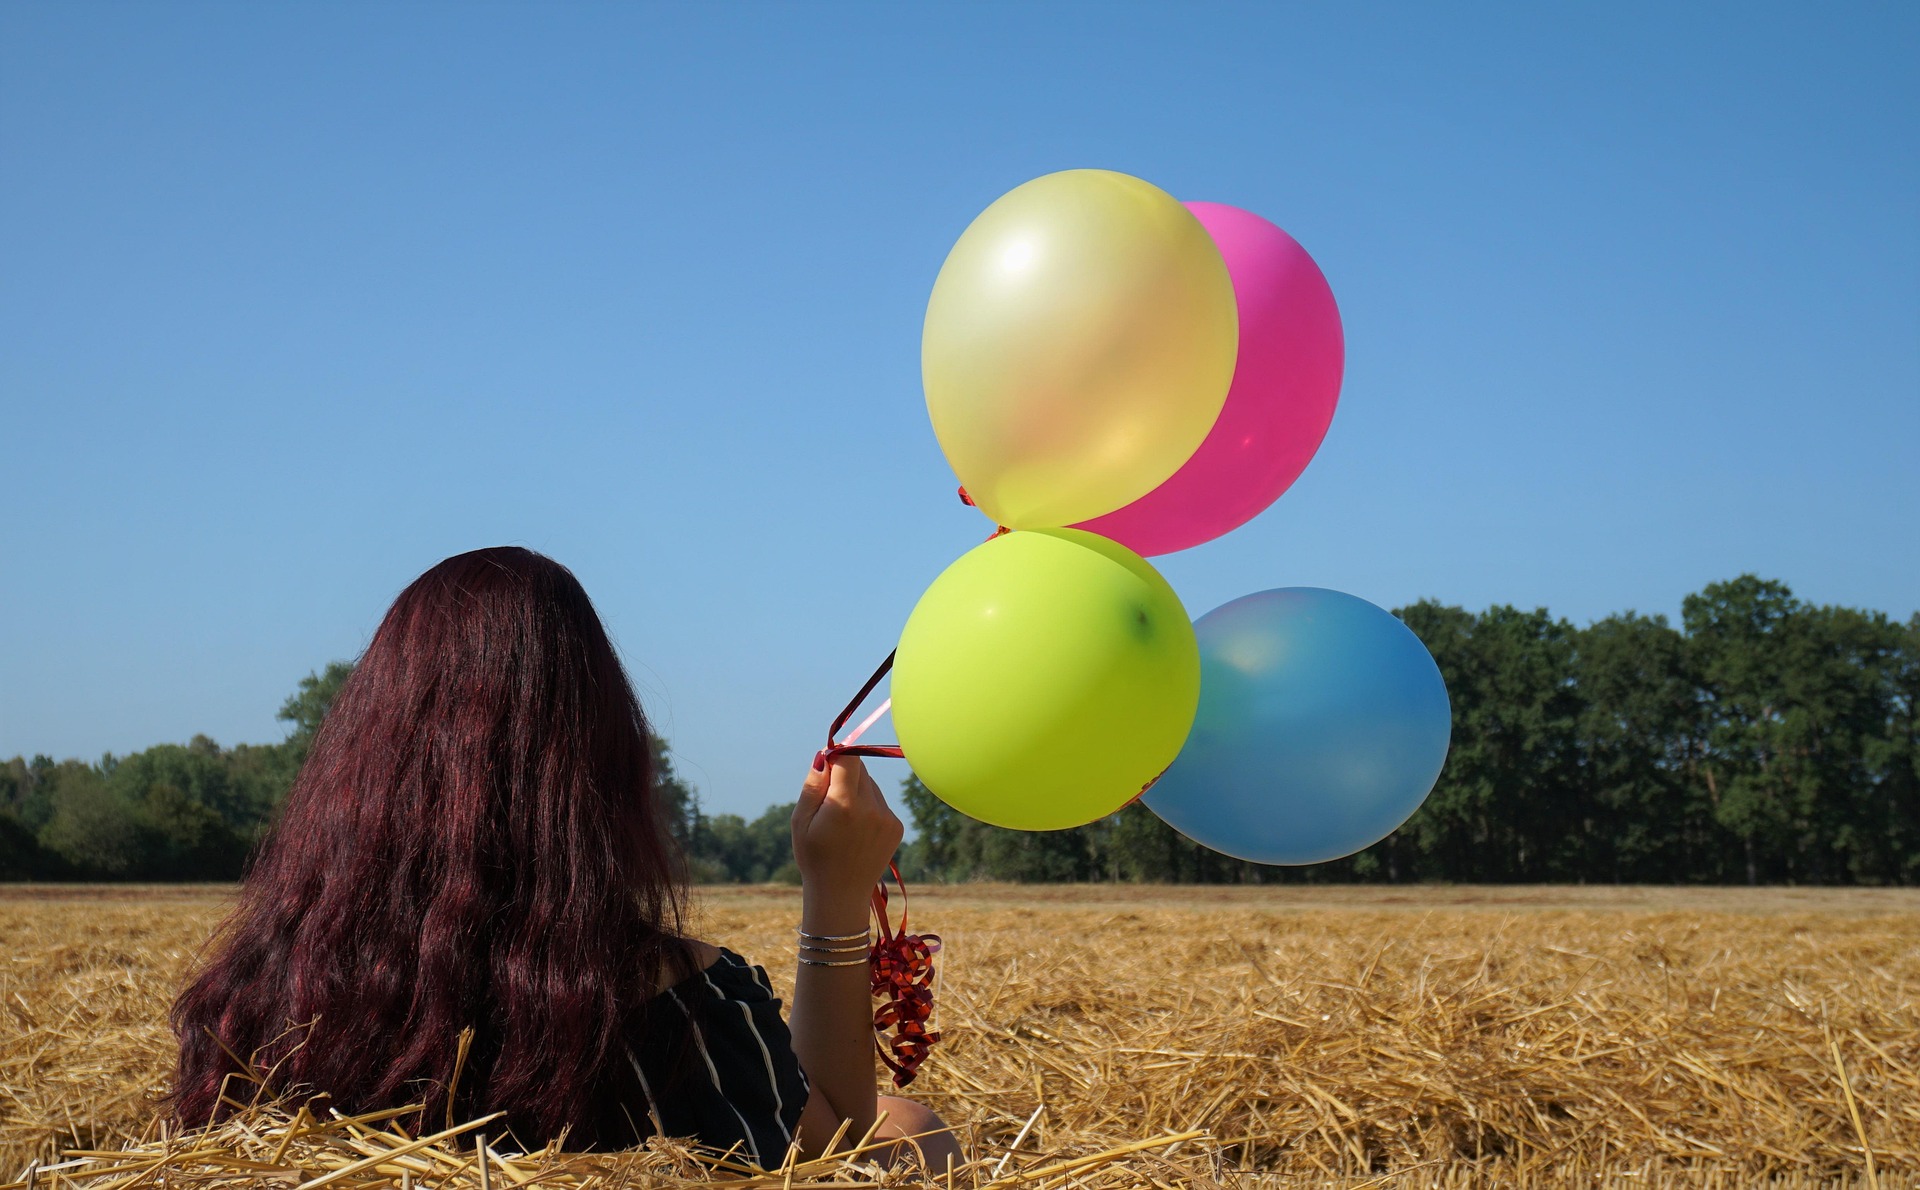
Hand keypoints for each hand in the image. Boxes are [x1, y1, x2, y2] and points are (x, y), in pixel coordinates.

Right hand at [792, 756, 903, 899]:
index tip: (826, 770)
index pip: (849, 758)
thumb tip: (824, 755)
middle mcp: (871, 808)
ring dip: (857, 792)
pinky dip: (869, 808)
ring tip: (842, 822)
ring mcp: (887, 818)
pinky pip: (880, 803)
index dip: (836, 758)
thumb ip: (813, 786)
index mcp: (844, 804)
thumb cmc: (814, 857)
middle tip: (829, 802)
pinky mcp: (896, 827)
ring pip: (871, 785)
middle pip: (861, 768)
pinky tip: (856, 832)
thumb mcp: (800, 821)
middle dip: (844, 775)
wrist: (841, 894)